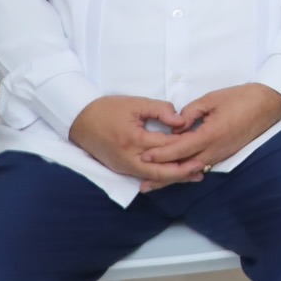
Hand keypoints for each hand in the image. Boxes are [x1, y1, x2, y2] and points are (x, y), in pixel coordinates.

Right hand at [67, 95, 189, 190]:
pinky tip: (174, 175)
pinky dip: (160, 176)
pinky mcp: (120, 168)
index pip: (165, 146)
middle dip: (182, 171)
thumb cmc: (108, 109)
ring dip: (173, 177)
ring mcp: (123, 166)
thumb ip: (161, 110)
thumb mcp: (136, 103)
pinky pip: (143, 176)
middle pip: (160, 170)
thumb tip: (181, 121)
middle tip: (201, 168)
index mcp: (133, 139)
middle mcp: (128, 158)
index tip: (201, 143)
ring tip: (194, 175)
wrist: (79, 120)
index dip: (183, 145)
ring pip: (152, 176)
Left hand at [137, 84, 280, 182]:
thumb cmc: (242, 98)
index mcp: (211, 135)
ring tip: (156, 185)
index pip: (180, 149)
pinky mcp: (226, 154)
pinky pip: (202, 166)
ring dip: (174, 178)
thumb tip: (176, 126)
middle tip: (144, 184)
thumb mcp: (212, 99)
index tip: (144, 157)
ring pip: (192, 170)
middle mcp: (215, 150)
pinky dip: (187, 172)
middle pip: (184, 167)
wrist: (269, 104)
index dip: (161, 154)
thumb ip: (190, 112)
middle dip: (163, 176)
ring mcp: (222, 154)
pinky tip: (178, 174)